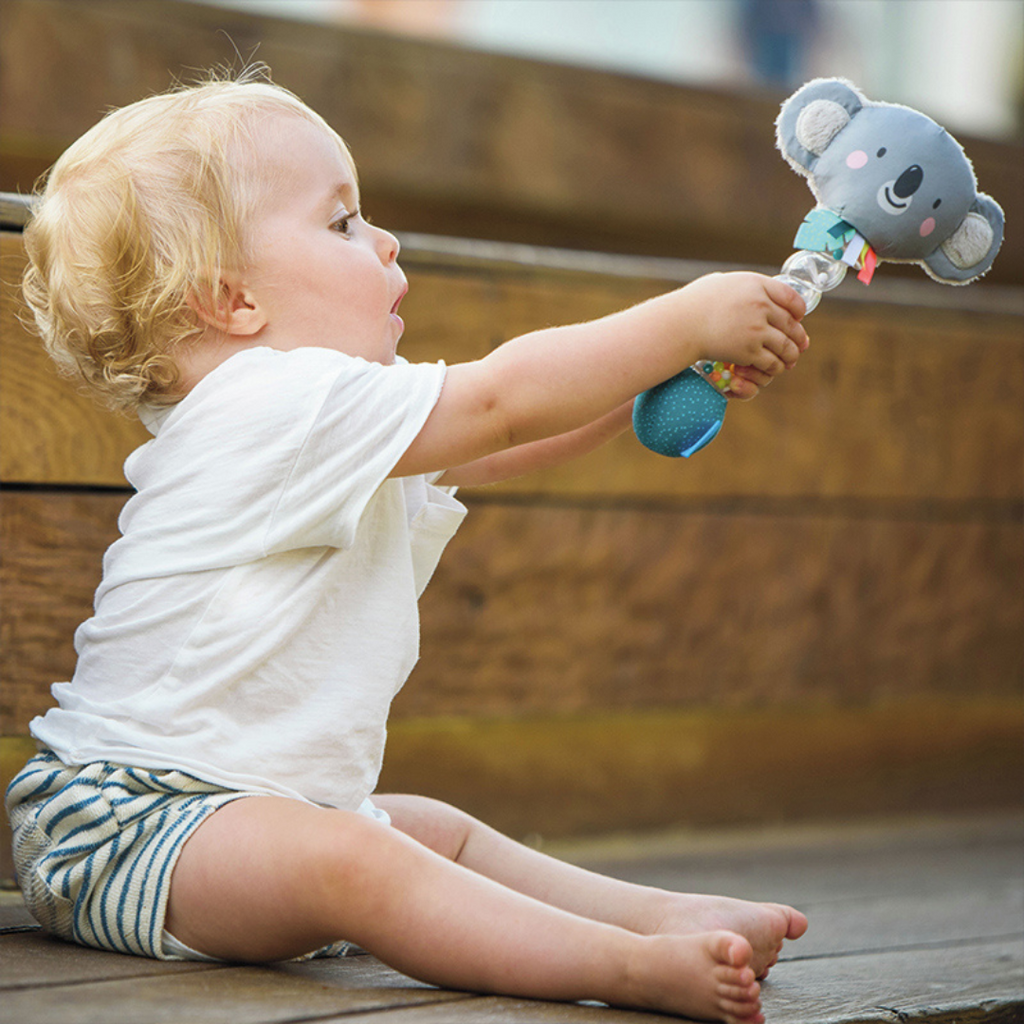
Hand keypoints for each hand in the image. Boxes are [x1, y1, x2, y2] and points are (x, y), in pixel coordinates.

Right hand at [684, 272, 809, 375]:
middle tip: (800, 344)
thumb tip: (755, 290)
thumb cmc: (696, 302)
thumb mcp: (722, 281)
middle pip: (791, 324)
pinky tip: (774, 367)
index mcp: (757, 285)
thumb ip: (744, 286)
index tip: (799, 317)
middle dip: (798, 337)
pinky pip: (771, 361)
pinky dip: (775, 366)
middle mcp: (760, 305)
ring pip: (785, 346)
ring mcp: (756, 329)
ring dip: (790, 355)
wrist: (682, 323)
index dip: (799, 310)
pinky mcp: (748, 351)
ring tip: (790, 359)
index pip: (791, 298)